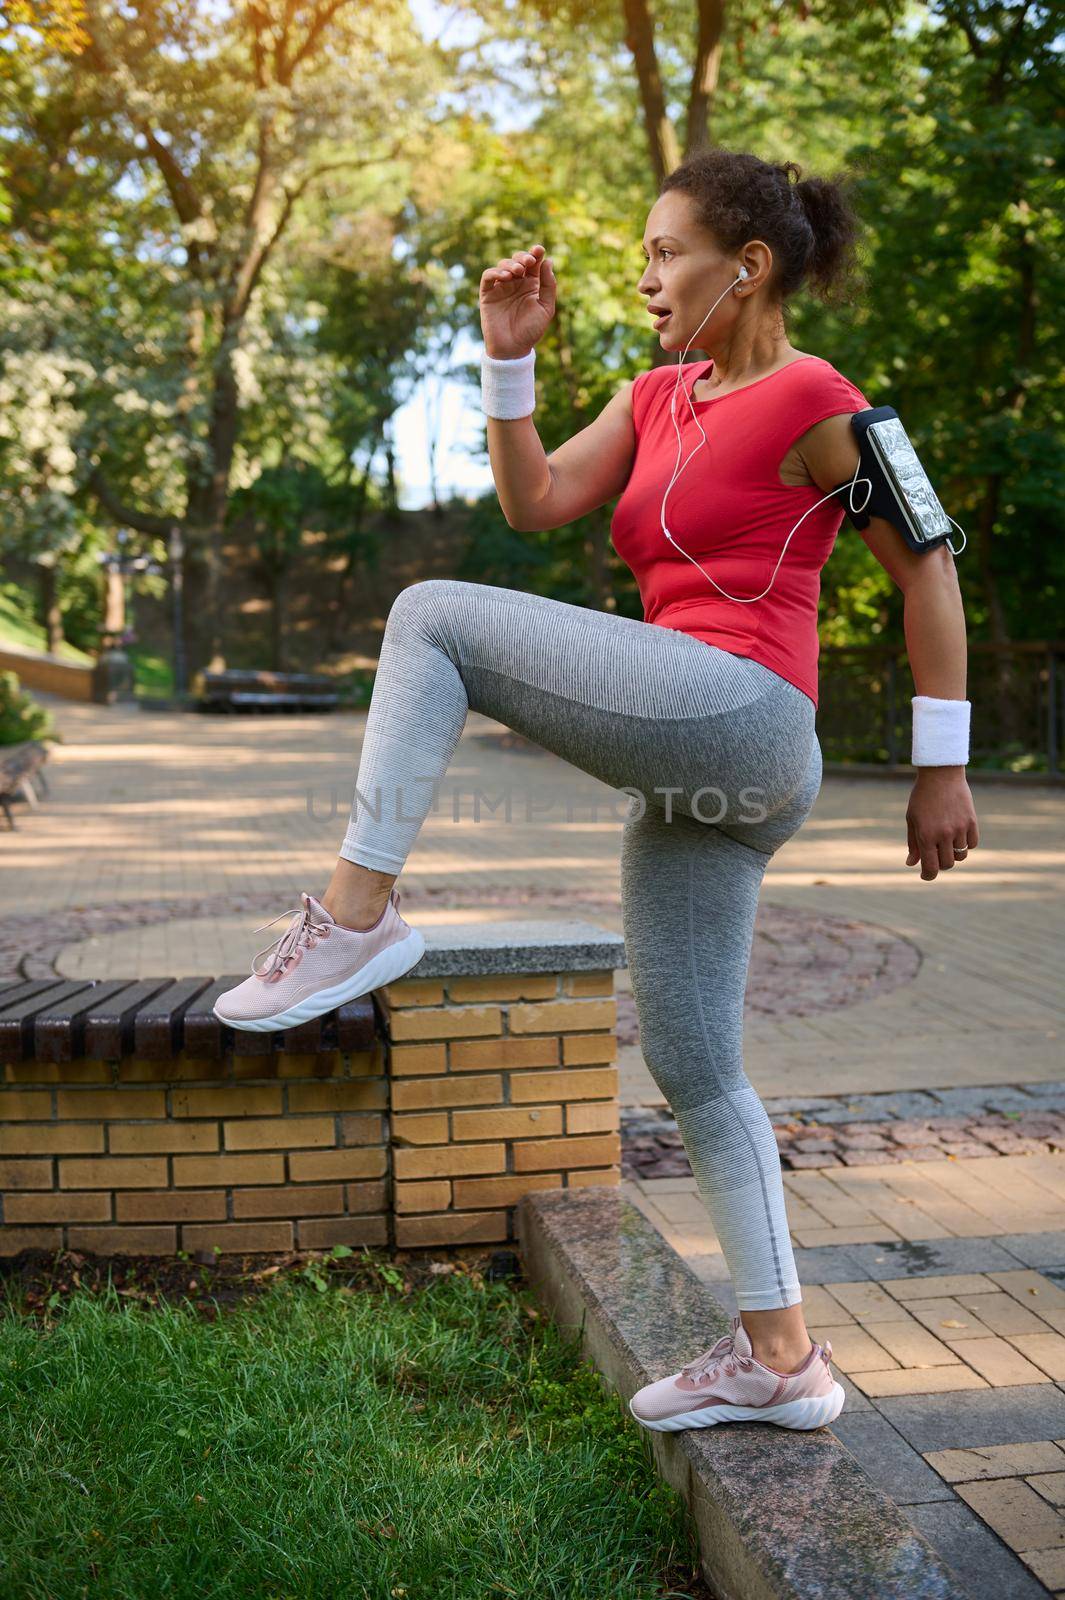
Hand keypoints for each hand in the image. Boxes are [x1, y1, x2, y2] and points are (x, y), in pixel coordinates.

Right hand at [480, 244, 555, 360]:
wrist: (512, 349)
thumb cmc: (531, 331)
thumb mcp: (546, 308)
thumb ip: (548, 286)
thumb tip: (548, 262)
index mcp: (531, 285)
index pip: (533, 263)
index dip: (536, 253)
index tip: (539, 250)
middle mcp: (516, 283)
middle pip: (518, 260)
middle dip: (523, 257)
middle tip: (528, 262)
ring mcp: (501, 287)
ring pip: (503, 265)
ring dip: (510, 264)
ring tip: (517, 272)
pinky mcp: (488, 294)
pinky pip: (488, 276)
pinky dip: (495, 272)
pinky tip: (505, 277)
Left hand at [905, 767, 978, 880]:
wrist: (940, 775)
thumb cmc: (922, 797)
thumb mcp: (912, 819)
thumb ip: (913, 843)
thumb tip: (911, 864)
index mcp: (926, 835)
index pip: (931, 867)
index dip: (928, 875)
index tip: (926, 875)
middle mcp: (944, 834)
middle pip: (947, 864)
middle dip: (940, 864)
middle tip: (936, 855)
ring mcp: (959, 828)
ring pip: (961, 855)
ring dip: (953, 853)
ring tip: (946, 842)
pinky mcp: (971, 822)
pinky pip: (972, 844)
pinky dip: (966, 844)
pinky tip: (958, 836)